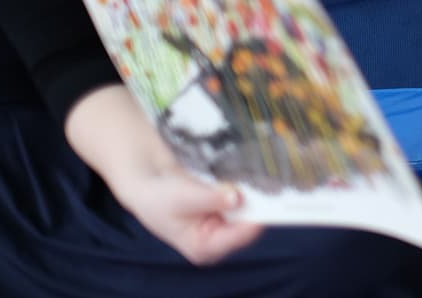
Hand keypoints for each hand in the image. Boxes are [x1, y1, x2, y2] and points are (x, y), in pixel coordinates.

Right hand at [111, 157, 263, 265]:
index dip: (257, 218)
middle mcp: (217, 240)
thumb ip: (212, 198)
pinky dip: (249, 190)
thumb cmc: (159, 196)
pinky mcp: (226, 210)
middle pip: (249, 223)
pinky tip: (254, 176)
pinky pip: (245, 201)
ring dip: (256, 195)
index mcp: (204, 247)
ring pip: (250, 211)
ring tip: (264, 176)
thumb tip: (237, 198)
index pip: (239, 236)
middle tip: (272, 182)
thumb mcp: (184, 196)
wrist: (148, 183)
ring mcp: (223, 225)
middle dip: (259, 204)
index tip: (272, 199)